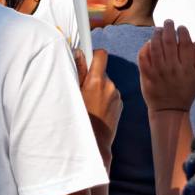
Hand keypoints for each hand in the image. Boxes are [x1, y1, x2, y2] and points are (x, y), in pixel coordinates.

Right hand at [75, 48, 121, 162]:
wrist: (95, 142)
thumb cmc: (80, 117)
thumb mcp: (73, 92)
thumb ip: (78, 71)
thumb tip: (79, 52)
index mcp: (96, 81)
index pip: (100, 55)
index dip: (93, 55)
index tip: (86, 60)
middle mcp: (110, 86)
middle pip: (102, 71)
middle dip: (93, 75)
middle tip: (82, 88)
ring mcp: (117, 95)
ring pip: (106, 83)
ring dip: (98, 88)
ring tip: (89, 103)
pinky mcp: (120, 104)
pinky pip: (111, 94)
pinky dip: (104, 98)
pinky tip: (97, 109)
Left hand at [138, 20, 194, 111]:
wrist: (169, 109)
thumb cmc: (185, 92)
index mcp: (186, 68)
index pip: (184, 44)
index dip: (183, 32)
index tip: (181, 27)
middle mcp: (172, 67)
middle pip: (169, 42)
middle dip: (169, 28)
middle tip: (168, 22)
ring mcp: (158, 70)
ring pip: (155, 47)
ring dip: (156, 35)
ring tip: (158, 29)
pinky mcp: (146, 74)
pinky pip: (144, 57)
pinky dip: (145, 47)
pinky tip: (149, 43)